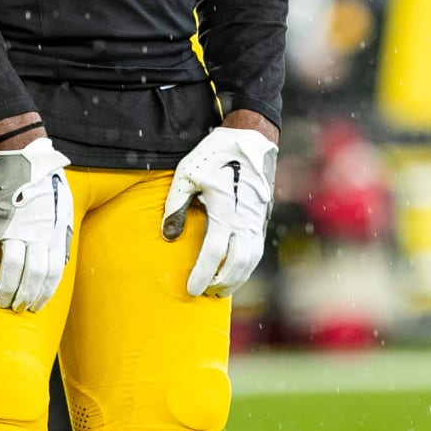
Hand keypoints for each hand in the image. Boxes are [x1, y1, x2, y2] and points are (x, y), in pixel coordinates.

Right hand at [0, 137, 73, 311]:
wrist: (23, 151)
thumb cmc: (46, 178)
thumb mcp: (64, 206)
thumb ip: (62, 232)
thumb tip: (61, 258)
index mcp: (54, 232)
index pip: (53, 273)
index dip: (44, 293)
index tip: (37, 304)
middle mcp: (37, 233)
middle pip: (33, 276)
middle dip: (25, 297)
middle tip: (17, 307)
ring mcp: (15, 228)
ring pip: (11, 269)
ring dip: (5, 290)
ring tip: (1, 302)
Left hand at [161, 126, 276, 297]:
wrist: (252, 138)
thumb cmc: (214, 154)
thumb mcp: (187, 175)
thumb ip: (176, 206)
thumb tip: (168, 236)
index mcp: (224, 210)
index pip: (213, 254)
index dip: (202, 275)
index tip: (192, 290)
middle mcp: (245, 220)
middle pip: (236, 264)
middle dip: (220, 282)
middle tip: (205, 293)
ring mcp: (257, 219)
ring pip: (250, 259)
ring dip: (236, 277)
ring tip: (221, 289)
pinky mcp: (262, 216)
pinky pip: (257, 249)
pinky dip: (247, 265)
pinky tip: (236, 269)